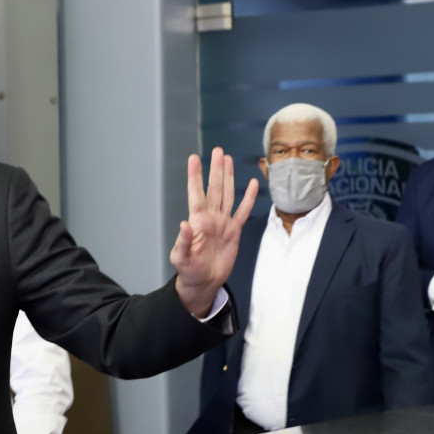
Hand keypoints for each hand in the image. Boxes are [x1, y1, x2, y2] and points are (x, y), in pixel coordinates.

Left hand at [170, 148, 259, 316]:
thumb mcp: (181, 258)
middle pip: (214, 189)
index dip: (195, 176)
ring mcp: (223, 223)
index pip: (196, 194)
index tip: (194, 159)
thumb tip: (184, 224)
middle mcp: (210, 218)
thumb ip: (183, 242)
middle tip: (218, 150)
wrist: (204, 282)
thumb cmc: (188, 271)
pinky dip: (248, 198)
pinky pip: (243, 212)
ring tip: (228, 159)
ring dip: (228, 177)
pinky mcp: (234, 232)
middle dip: (216, 170)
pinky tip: (252, 184)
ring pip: (227, 195)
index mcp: (197, 221)